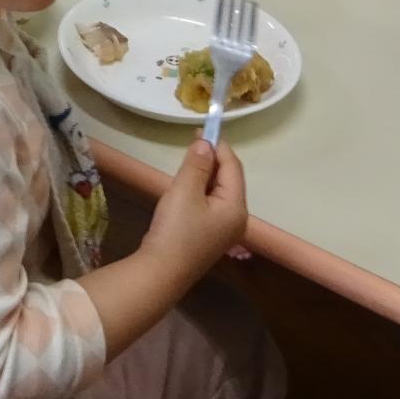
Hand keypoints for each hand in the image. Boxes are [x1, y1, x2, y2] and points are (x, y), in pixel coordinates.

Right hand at [139, 139, 246, 289]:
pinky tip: (185, 188)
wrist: (162, 271)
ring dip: (205, 175)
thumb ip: (197, 164)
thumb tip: (205, 143)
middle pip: (229, 180)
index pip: (233, 167)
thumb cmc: (176, 229)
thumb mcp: (184, 191)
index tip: (201, 128)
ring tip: (186, 163)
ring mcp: (224, 230)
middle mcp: (237, 218)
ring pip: (219, 192)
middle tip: (191, 143)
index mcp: (236, 206)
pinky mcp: (210, 236)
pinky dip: (200, 190)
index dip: (219, 146)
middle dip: (212, 160)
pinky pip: (210, 205)